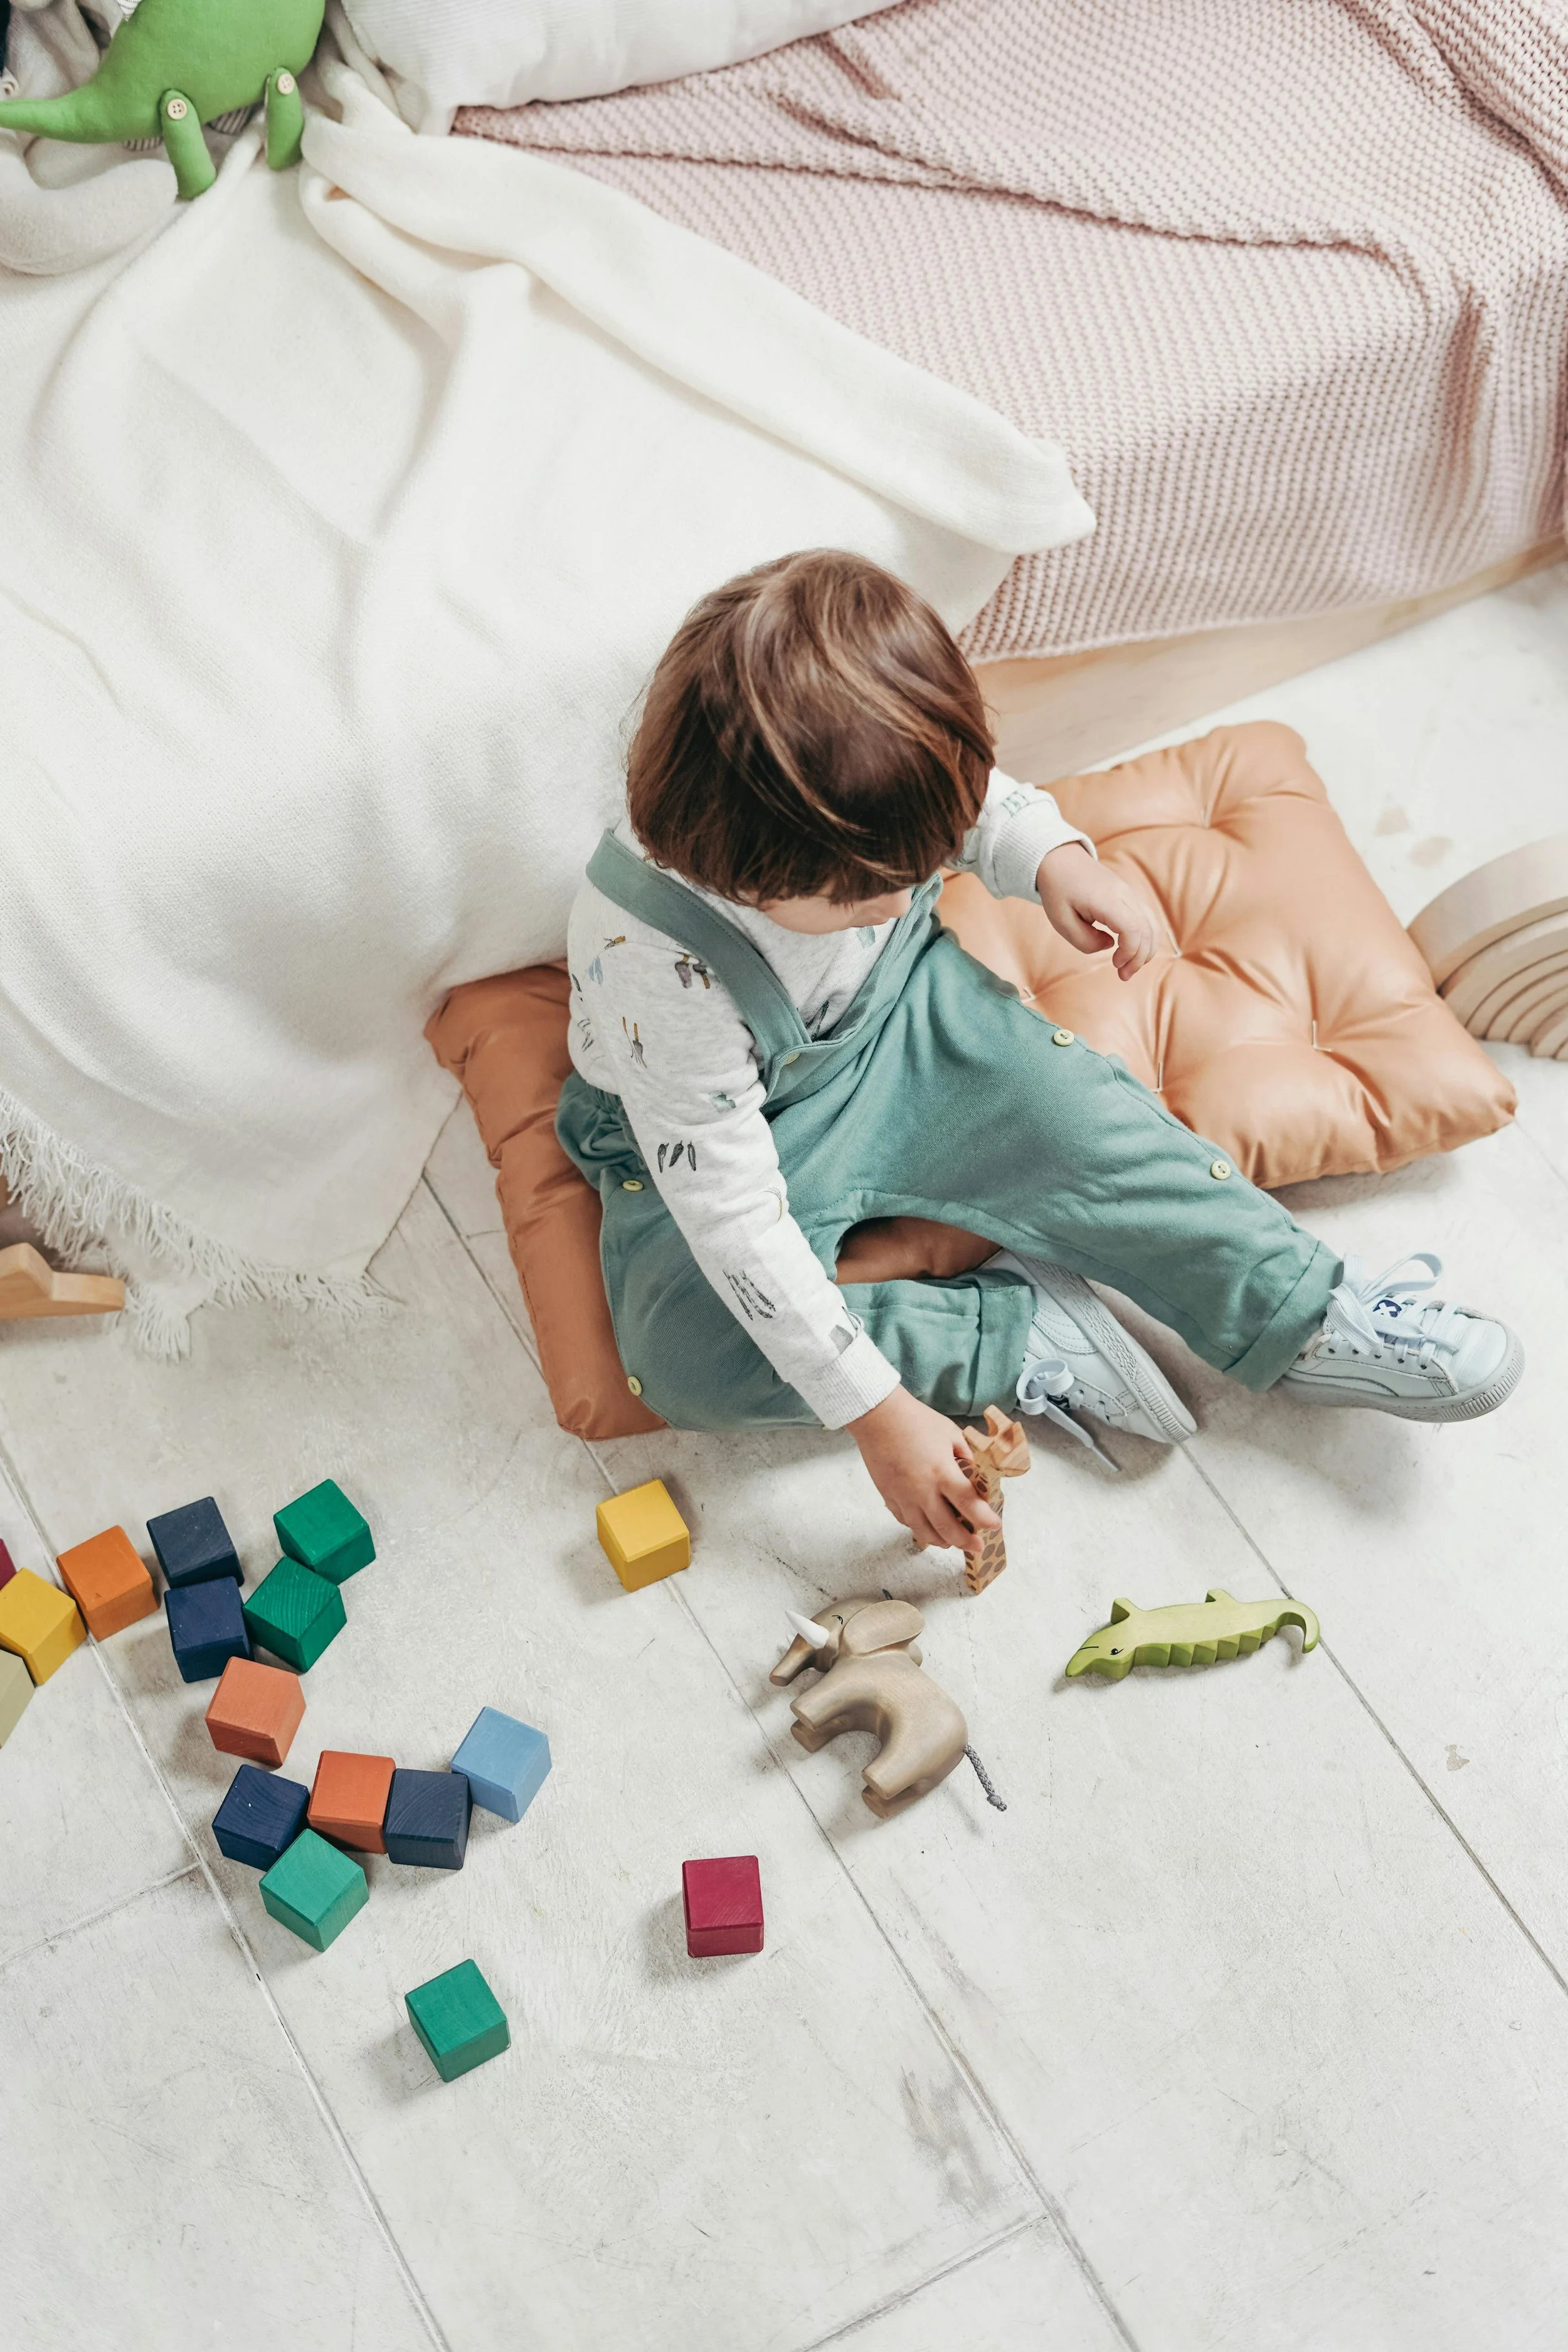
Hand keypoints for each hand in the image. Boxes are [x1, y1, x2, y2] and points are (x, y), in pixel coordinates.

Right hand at [846, 1385, 998, 1554]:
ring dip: (941, 1541)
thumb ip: (965, 1457)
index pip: (969, 1504)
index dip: (984, 1519)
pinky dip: (919, 1529)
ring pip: (924, 1531)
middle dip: (965, 1541)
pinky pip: (905, 1521)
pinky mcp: (888, 1497)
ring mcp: (903, 1497)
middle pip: (947, 1527)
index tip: (994, 1525)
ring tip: (952, 1543)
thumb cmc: (916, 1420)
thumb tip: (973, 1475)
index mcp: (942, 1472)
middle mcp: (923, 1490)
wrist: (878, 1416)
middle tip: (977, 1546)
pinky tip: (927, 1528)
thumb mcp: (950, 1433)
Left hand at [1036, 841, 1161, 980]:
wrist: (1060, 860)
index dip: (1130, 952)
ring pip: (1153, 924)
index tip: (1115, 964)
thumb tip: (1110, 946)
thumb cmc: (1058, 891)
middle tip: (1123, 975)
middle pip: (1148, 930)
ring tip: (1129, 966)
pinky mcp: (1129, 897)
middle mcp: (1124, 895)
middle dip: (1140, 958)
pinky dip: (1145, 938)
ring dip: (1146, 949)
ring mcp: (1130, 894)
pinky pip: (1147, 919)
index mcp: (1107, 900)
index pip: (1133, 929)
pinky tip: (1131, 950)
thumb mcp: (1061, 921)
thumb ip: (1085, 941)